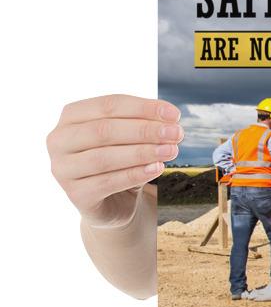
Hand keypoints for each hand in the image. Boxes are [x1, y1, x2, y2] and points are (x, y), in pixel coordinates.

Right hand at [47, 94, 182, 225]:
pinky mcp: (75, 194)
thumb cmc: (121, 160)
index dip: (143, 108)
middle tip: (176, 133)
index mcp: (71, 117)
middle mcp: (59, 140)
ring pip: (104, 157)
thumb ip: (144, 124)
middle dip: (145, 130)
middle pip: (104, 130)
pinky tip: (157, 168)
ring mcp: (62, 169)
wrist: (113, 202)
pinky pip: (107, 182)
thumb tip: (170, 118)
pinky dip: (135, 174)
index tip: (175, 115)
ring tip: (171, 150)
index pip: (108, 105)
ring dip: (142, 152)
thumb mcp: (131, 138)